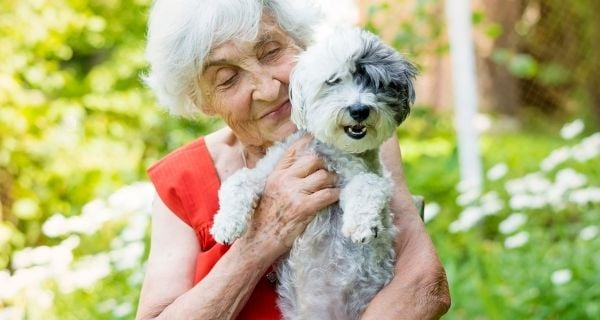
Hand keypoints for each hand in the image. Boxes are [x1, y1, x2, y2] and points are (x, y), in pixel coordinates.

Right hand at [241, 135, 339, 257]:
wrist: (259, 240)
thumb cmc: (266, 217)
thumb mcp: (270, 190)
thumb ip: (285, 176)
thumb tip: (306, 166)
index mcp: (276, 173)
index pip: (295, 149)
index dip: (310, 142)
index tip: (322, 141)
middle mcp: (284, 179)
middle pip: (313, 159)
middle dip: (326, 164)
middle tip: (332, 171)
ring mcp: (294, 193)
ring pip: (323, 176)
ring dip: (333, 180)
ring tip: (334, 185)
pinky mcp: (303, 207)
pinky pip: (327, 194)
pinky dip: (336, 195)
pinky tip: (337, 196)